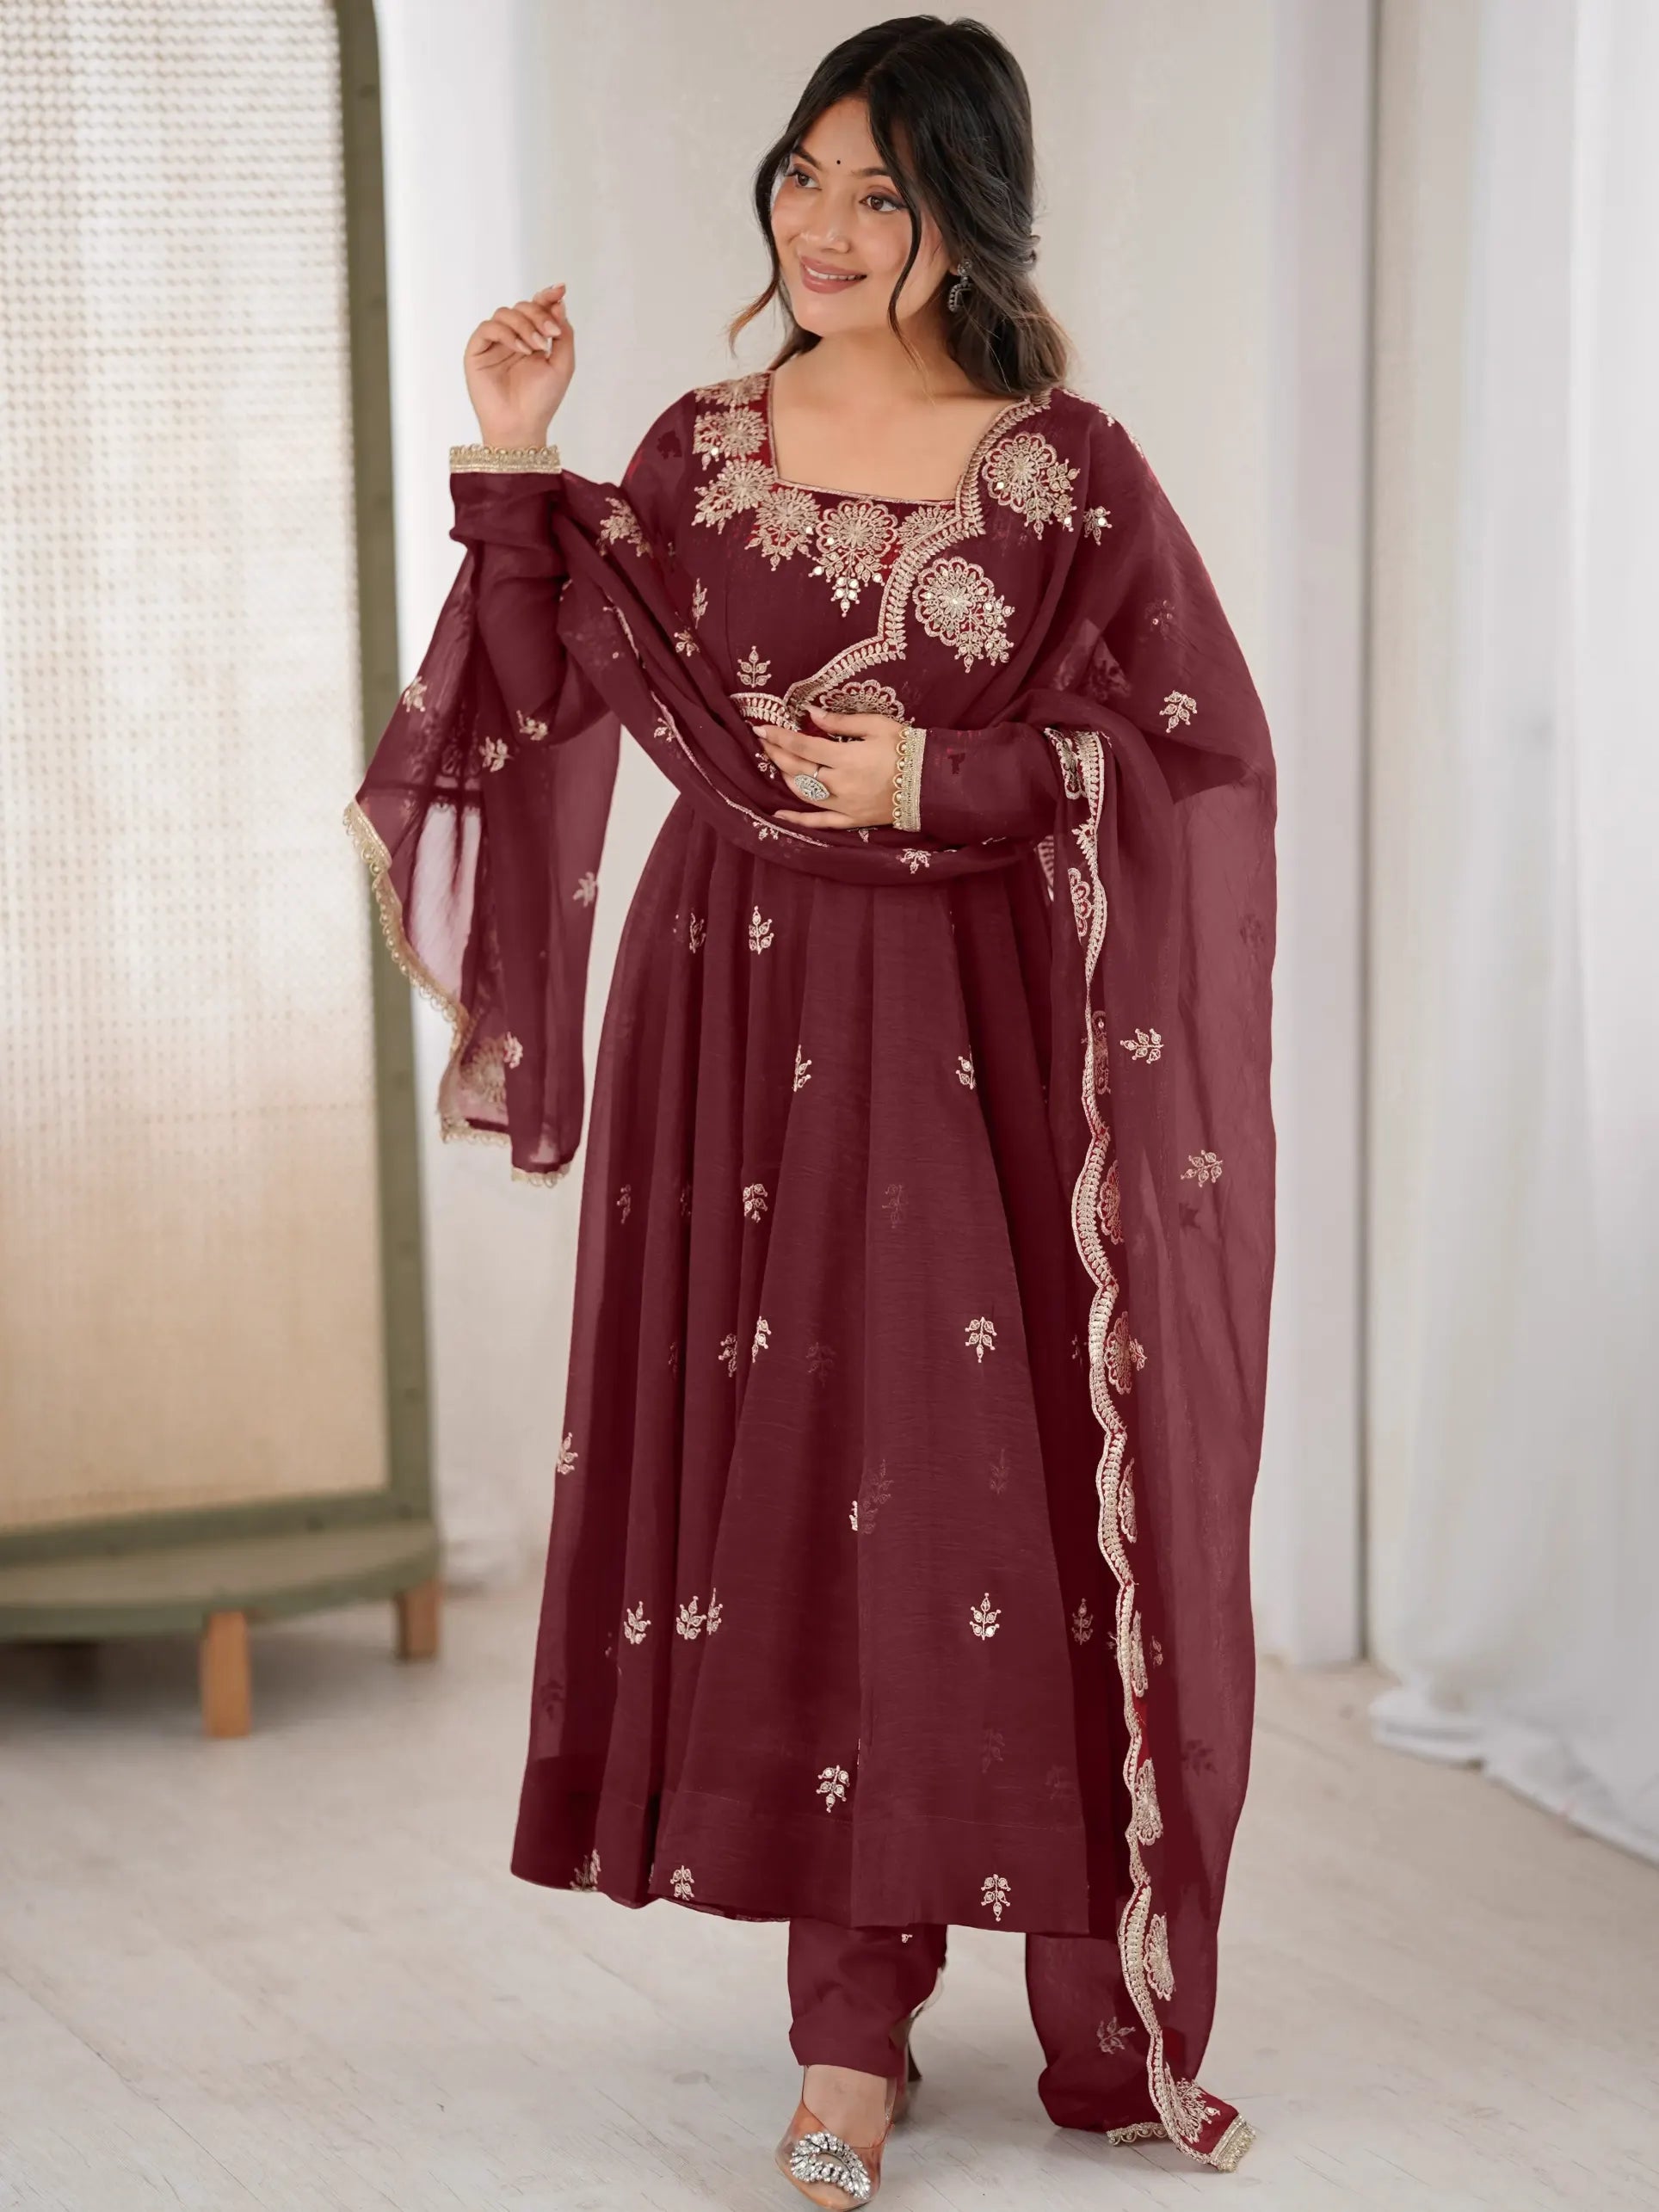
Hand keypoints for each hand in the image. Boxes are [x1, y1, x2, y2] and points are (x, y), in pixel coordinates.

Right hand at [464, 283, 574, 448]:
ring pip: (505, 313)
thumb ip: (564, 334)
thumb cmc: (542, 401)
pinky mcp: (477, 351)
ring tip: (537, 347)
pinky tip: (522, 349)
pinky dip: (507, 333)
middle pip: (522, 307)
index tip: (560, 290)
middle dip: (539, 314)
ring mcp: (494, 344)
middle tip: (550, 334)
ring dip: (525, 325)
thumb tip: (559, 303)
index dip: (547, 297)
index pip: (537, 309)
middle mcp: (513, 338)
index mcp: (533, 339)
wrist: (521, 425)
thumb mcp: (564, 364)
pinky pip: (489, 327)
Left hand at [759, 705, 903, 829]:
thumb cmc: (907, 748)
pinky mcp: (851, 819)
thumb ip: (841, 723)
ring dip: (786, 777)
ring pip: (804, 793)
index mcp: (845, 758)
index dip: (779, 737)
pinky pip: (820, 823)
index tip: (761, 729)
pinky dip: (798, 820)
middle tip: (763, 742)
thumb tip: (812, 714)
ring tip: (777, 764)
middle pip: (798, 768)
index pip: (802, 746)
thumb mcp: (876, 726)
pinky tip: (779, 814)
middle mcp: (839, 784)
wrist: (932, 783)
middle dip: (777, 754)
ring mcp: (844, 805)